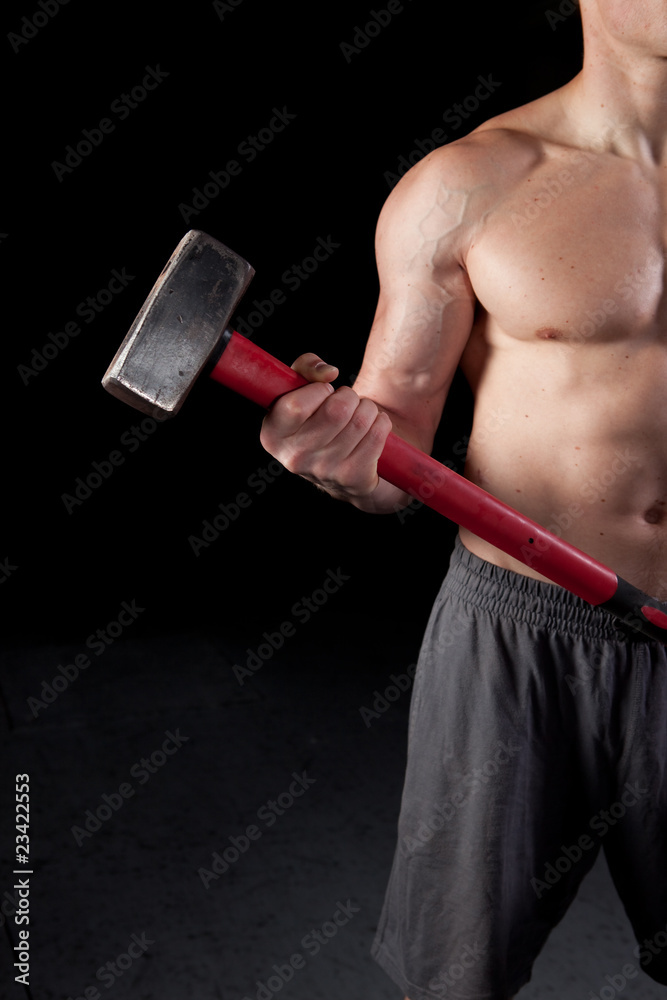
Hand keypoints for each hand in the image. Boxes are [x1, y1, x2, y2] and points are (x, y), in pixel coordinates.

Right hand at [260, 353, 392, 500]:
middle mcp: (294, 458)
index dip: (318, 390)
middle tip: (346, 402)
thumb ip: (306, 368)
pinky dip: (381, 423)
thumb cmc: (316, 418)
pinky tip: (372, 427)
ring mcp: (324, 472)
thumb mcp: (300, 390)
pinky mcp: (352, 478)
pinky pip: (377, 435)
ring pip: (360, 421)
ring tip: (359, 413)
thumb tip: (329, 372)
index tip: (323, 392)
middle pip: (336, 411)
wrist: (340, 466)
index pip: (296, 406)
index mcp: (273, 436)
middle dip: (348, 396)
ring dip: (367, 408)